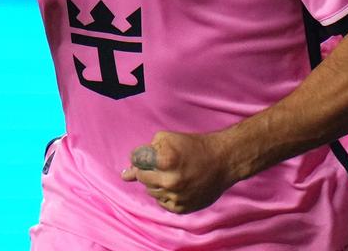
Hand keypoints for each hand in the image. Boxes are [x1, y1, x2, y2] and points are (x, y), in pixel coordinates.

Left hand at [121, 130, 235, 213]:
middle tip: (162, 165)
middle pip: (142, 177)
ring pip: (151, 191)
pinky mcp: (182, 208)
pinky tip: (175, 185)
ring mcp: (177, 197)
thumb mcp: (166, 139)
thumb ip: (144, 153)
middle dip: (148, 170)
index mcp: (165, 161)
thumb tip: (125, 175)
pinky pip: (162, 203)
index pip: (136, 161)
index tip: (151, 155)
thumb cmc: (192, 146)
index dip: (141, 156)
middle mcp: (170, 181)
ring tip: (172, 174)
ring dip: (156, 182)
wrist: (222, 161)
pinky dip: (165, 194)